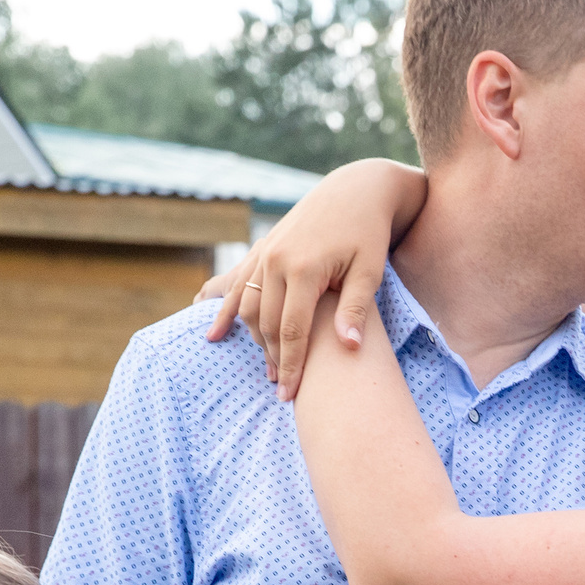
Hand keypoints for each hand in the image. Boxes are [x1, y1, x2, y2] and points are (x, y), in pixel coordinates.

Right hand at [200, 158, 422, 397]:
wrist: (355, 190)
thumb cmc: (368, 232)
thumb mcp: (370, 271)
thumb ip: (356, 309)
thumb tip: (350, 348)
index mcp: (303, 268)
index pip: (291, 331)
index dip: (291, 366)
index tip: (290, 394)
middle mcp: (276, 261)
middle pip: (265, 324)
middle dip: (273, 359)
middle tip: (282, 389)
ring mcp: (265, 253)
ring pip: (247, 308)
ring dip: (254, 340)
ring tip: (268, 368)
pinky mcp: (262, 249)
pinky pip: (237, 286)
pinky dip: (226, 311)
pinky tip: (214, 335)